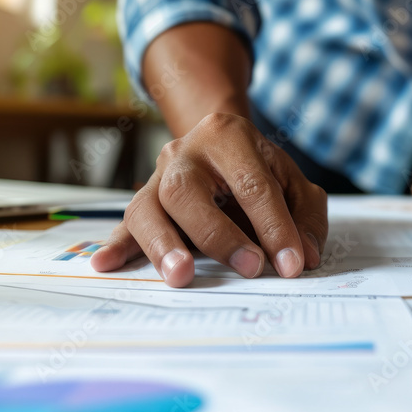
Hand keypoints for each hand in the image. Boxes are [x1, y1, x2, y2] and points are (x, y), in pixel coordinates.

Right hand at [90, 113, 328, 287]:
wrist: (218, 145)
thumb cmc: (259, 170)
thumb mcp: (294, 181)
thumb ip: (305, 216)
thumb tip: (303, 256)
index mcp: (229, 136)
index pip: (253, 185)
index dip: (275, 227)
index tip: (291, 264)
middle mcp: (186, 152)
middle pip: (187, 190)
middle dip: (219, 235)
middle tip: (250, 267)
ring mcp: (157, 176)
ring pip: (146, 207)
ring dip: (162, 245)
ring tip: (181, 275)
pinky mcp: (143, 201)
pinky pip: (125, 223)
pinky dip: (117, 246)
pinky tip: (105, 264)